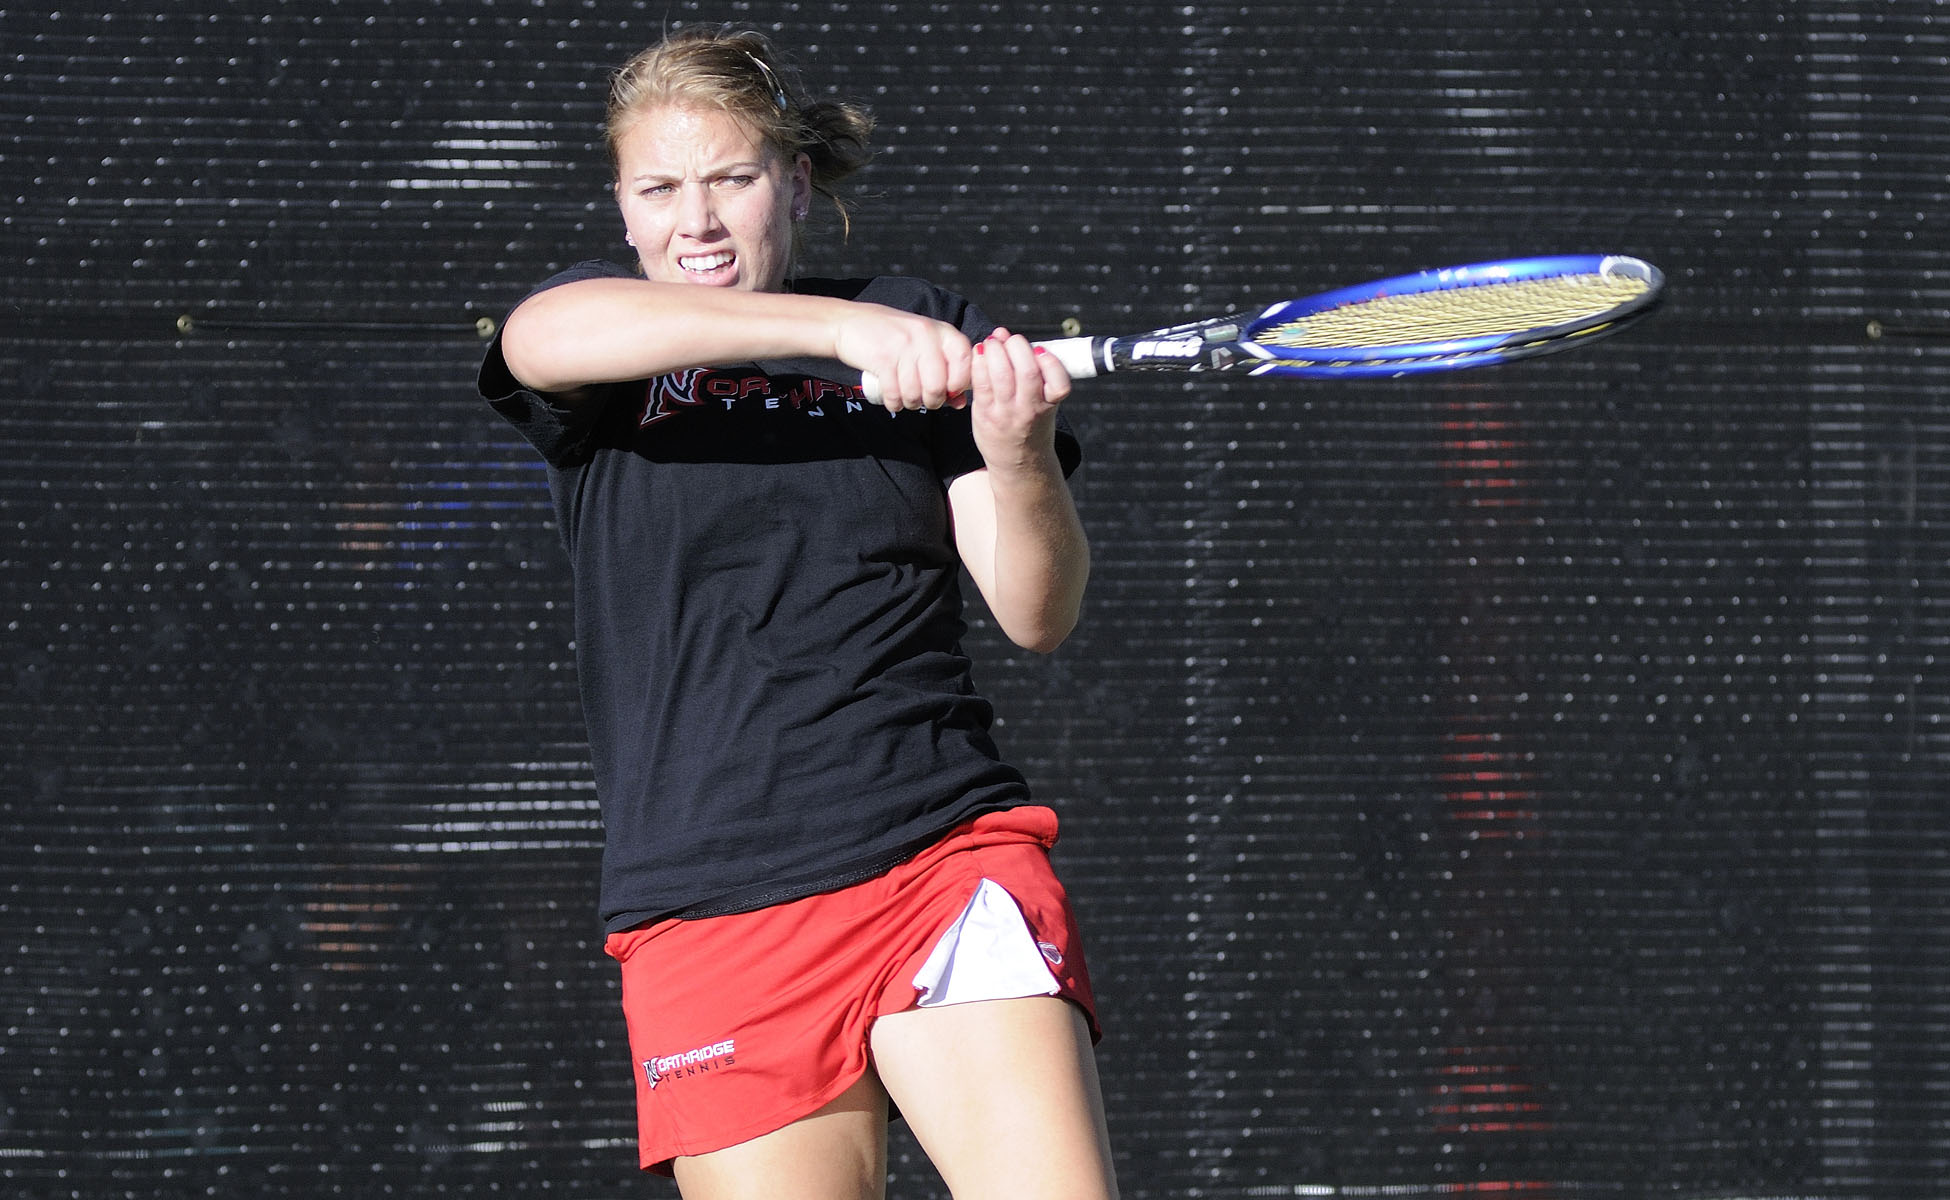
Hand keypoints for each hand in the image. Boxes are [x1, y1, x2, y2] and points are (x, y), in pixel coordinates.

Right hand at [833, 305, 973, 412]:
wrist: (849, 323)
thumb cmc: (890, 337)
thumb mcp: (923, 346)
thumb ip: (945, 372)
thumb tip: (960, 402)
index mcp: (940, 330)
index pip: (964, 359)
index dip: (959, 381)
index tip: (949, 391)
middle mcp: (924, 334)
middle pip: (938, 385)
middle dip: (931, 401)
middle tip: (923, 399)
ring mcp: (903, 345)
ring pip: (915, 393)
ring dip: (911, 403)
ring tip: (905, 396)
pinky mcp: (882, 358)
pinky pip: (895, 394)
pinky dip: (894, 403)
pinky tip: (893, 398)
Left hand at [968, 327, 1069, 473]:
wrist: (1018, 461)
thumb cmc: (1031, 422)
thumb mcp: (1045, 400)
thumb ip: (1031, 368)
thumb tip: (1003, 333)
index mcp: (1050, 404)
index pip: (1059, 383)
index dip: (1050, 361)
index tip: (1039, 350)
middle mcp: (1030, 410)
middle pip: (1027, 372)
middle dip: (1017, 347)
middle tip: (1010, 340)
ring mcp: (1006, 413)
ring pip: (1001, 375)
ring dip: (995, 350)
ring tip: (993, 343)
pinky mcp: (985, 414)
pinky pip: (980, 384)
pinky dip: (978, 363)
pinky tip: (979, 354)